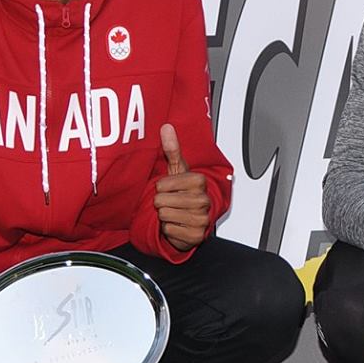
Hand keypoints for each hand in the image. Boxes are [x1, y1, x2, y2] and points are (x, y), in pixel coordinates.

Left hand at [154, 122, 212, 250]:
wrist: (193, 219)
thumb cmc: (183, 193)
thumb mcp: (177, 171)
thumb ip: (172, 149)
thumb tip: (166, 127)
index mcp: (199, 181)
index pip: (162, 184)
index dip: (161, 187)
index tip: (170, 188)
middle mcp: (202, 200)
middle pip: (161, 201)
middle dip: (162, 202)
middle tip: (171, 202)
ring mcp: (201, 218)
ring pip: (164, 215)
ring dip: (165, 216)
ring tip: (174, 212)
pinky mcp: (196, 235)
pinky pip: (169, 230)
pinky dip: (170, 229)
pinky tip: (177, 224)